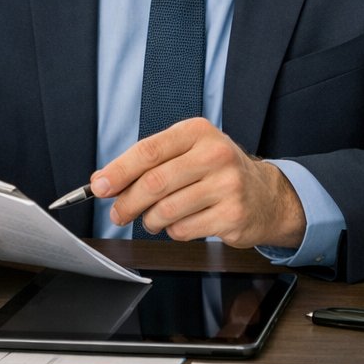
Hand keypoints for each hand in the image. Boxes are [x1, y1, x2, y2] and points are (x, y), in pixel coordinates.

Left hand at [92, 118, 305, 248]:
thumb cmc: (215, 172)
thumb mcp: (186, 153)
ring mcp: (227, 185)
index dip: (119, 171)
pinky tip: (182, 222)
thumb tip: (104, 181)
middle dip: (128, 202)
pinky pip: (184, 230)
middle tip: (118, 214)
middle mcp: (215, 154)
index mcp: (197, 132)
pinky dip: (173, 231)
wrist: (264, 194)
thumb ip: (147, 163)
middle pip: (154, 183)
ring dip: (151, 220)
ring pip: (166, 210)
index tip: (99, 187)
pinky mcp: (232, 215)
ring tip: (154, 218)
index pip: (149, 151)